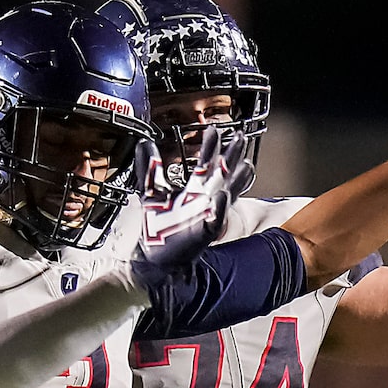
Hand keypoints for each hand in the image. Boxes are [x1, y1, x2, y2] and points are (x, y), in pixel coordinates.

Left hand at [131, 125, 241, 293]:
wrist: (152, 257)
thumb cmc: (156, 228)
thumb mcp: (149, 192)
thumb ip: (147, 168)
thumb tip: (143, 143)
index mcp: (193, 190)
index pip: (206, 163)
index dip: (211, 147)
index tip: (214, 129)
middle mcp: (204, 200)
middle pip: (222, 174)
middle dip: (231, 156)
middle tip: (239, 137)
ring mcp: (206, 215)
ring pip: (228, 194)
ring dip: (236, 180)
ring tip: (245, 165)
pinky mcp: (204, 232)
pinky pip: (217, 219)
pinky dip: (220, 207)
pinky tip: (223, 195)